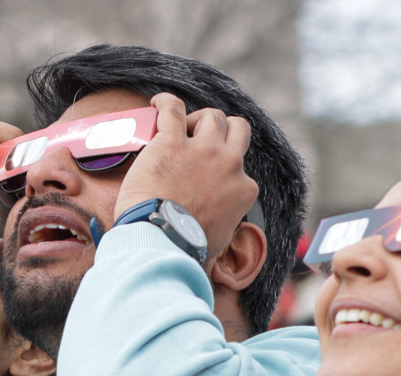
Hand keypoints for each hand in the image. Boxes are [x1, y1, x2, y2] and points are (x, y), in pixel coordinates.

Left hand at [115, 94, 258, 257]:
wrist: (163, 243)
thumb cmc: (185, 248)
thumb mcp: (220, 238)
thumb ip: (224, 222)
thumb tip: (216, 228)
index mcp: (243, 189)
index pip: (240, 169)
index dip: (223, 169)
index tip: (206, 177)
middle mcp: (229, 164)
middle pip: (236, 129)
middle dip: (222, 130)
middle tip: (201, 140)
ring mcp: (202, 150)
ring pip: (212, 116)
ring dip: (198, 119)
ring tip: (181, 127)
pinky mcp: (172, 142)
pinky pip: (173, 109)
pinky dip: (165, 102)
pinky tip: (156, 103)